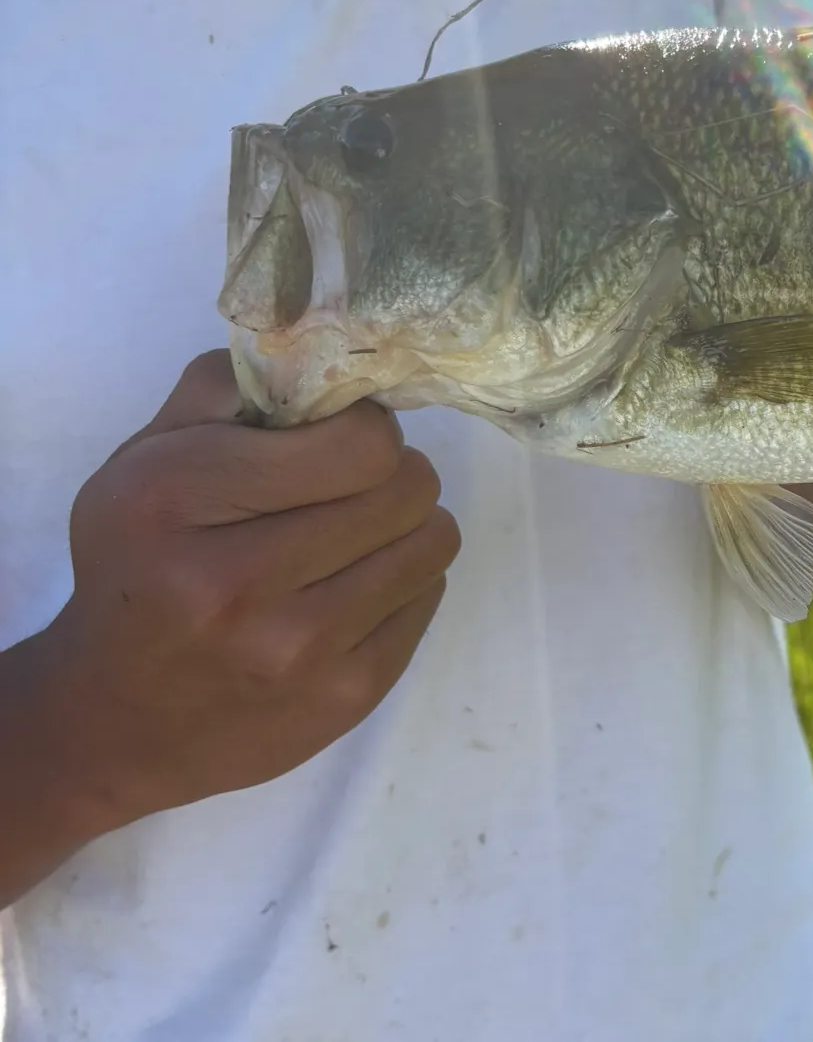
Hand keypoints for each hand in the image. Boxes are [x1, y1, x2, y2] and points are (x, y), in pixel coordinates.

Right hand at [15, 350, 459, 838]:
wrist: (118, 721)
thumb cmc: (142, 565)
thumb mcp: (146, 460)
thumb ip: (228, 388)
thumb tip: (323, 353)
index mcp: (181, 500)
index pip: (362, 442)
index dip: (364, 429)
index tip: (338, 439)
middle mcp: (238, 581)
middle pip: (408, 486)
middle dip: (391, 472)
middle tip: (353, 486)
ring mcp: (299, 649)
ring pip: (434, 539)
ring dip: (406, 526)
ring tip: (357, 535)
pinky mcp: (348, 696)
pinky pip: (431, 594)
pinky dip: (404, 581)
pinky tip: (351, 589)